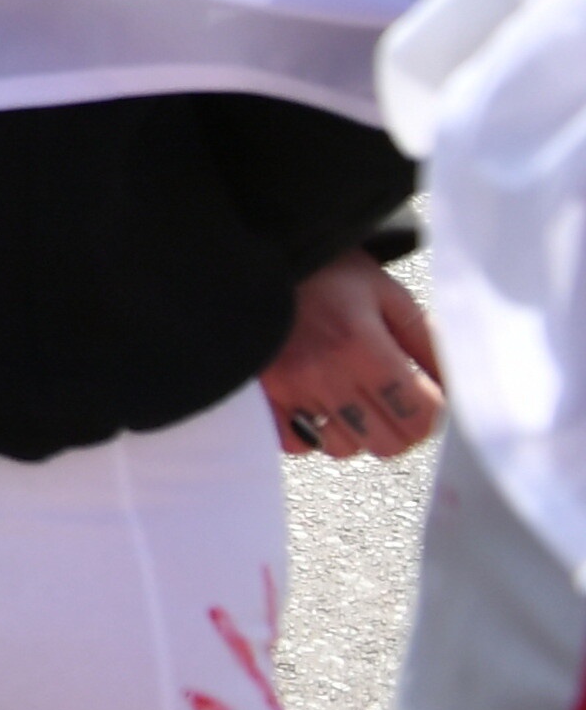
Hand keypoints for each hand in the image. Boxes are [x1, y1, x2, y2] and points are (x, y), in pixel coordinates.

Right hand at [264, 256, 447, 461]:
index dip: (436, 412)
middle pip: (388, 443)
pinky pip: (296, 444)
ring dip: (357, 432)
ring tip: (355, 401)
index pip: (420, 415)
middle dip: (402, 427)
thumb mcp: (385, 292)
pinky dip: (312, 434)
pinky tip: (318, 407)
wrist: (252, 261)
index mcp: (361, 343)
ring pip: (344, 448)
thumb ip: (427, 340)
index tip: (431, 397)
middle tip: (397, 403)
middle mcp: (323, 373)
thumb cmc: (323, 272)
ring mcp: (288, 390)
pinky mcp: (261, 397)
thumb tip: (457, 385)